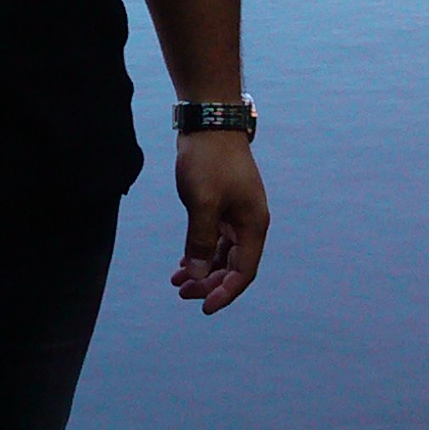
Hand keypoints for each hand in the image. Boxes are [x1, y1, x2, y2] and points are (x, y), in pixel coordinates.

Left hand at [170, 131, 269, 314]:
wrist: (210, 121)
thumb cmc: (209, 160)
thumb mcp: (202, 203)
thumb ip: (200, 241)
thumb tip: (196, 276)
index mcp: (253, 225)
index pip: (243, 272)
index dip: (225, 293)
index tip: (203, 308)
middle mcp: (249, 223)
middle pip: (233, 266)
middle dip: (209, 284)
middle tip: (181, 293)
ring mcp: (237, 214)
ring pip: (222, 254)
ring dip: (201, 270)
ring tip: (176, 282)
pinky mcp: (223, 205)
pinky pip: (214, 239)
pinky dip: (200, 251)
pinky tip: (182, 261)